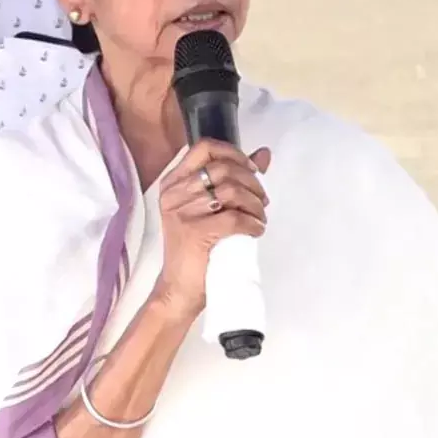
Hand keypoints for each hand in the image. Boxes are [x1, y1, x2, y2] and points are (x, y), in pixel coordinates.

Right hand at [154, 139, 271, 316]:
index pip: (204, 148)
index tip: (252, 170)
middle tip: (261, 202)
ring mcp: (182, 212)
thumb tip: (264, 154)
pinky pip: (235, 218)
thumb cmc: (196, 249)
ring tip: (259, 218)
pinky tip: (255, 231)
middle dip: (252, 183)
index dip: (234, 154)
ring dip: (255, 205)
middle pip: (223, 169)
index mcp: (173, 183)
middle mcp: (174, 193)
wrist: (180, 289)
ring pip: (232, 192)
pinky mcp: (194, 232)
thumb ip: (234, 179)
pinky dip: (253, 223)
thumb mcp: (210, 209)